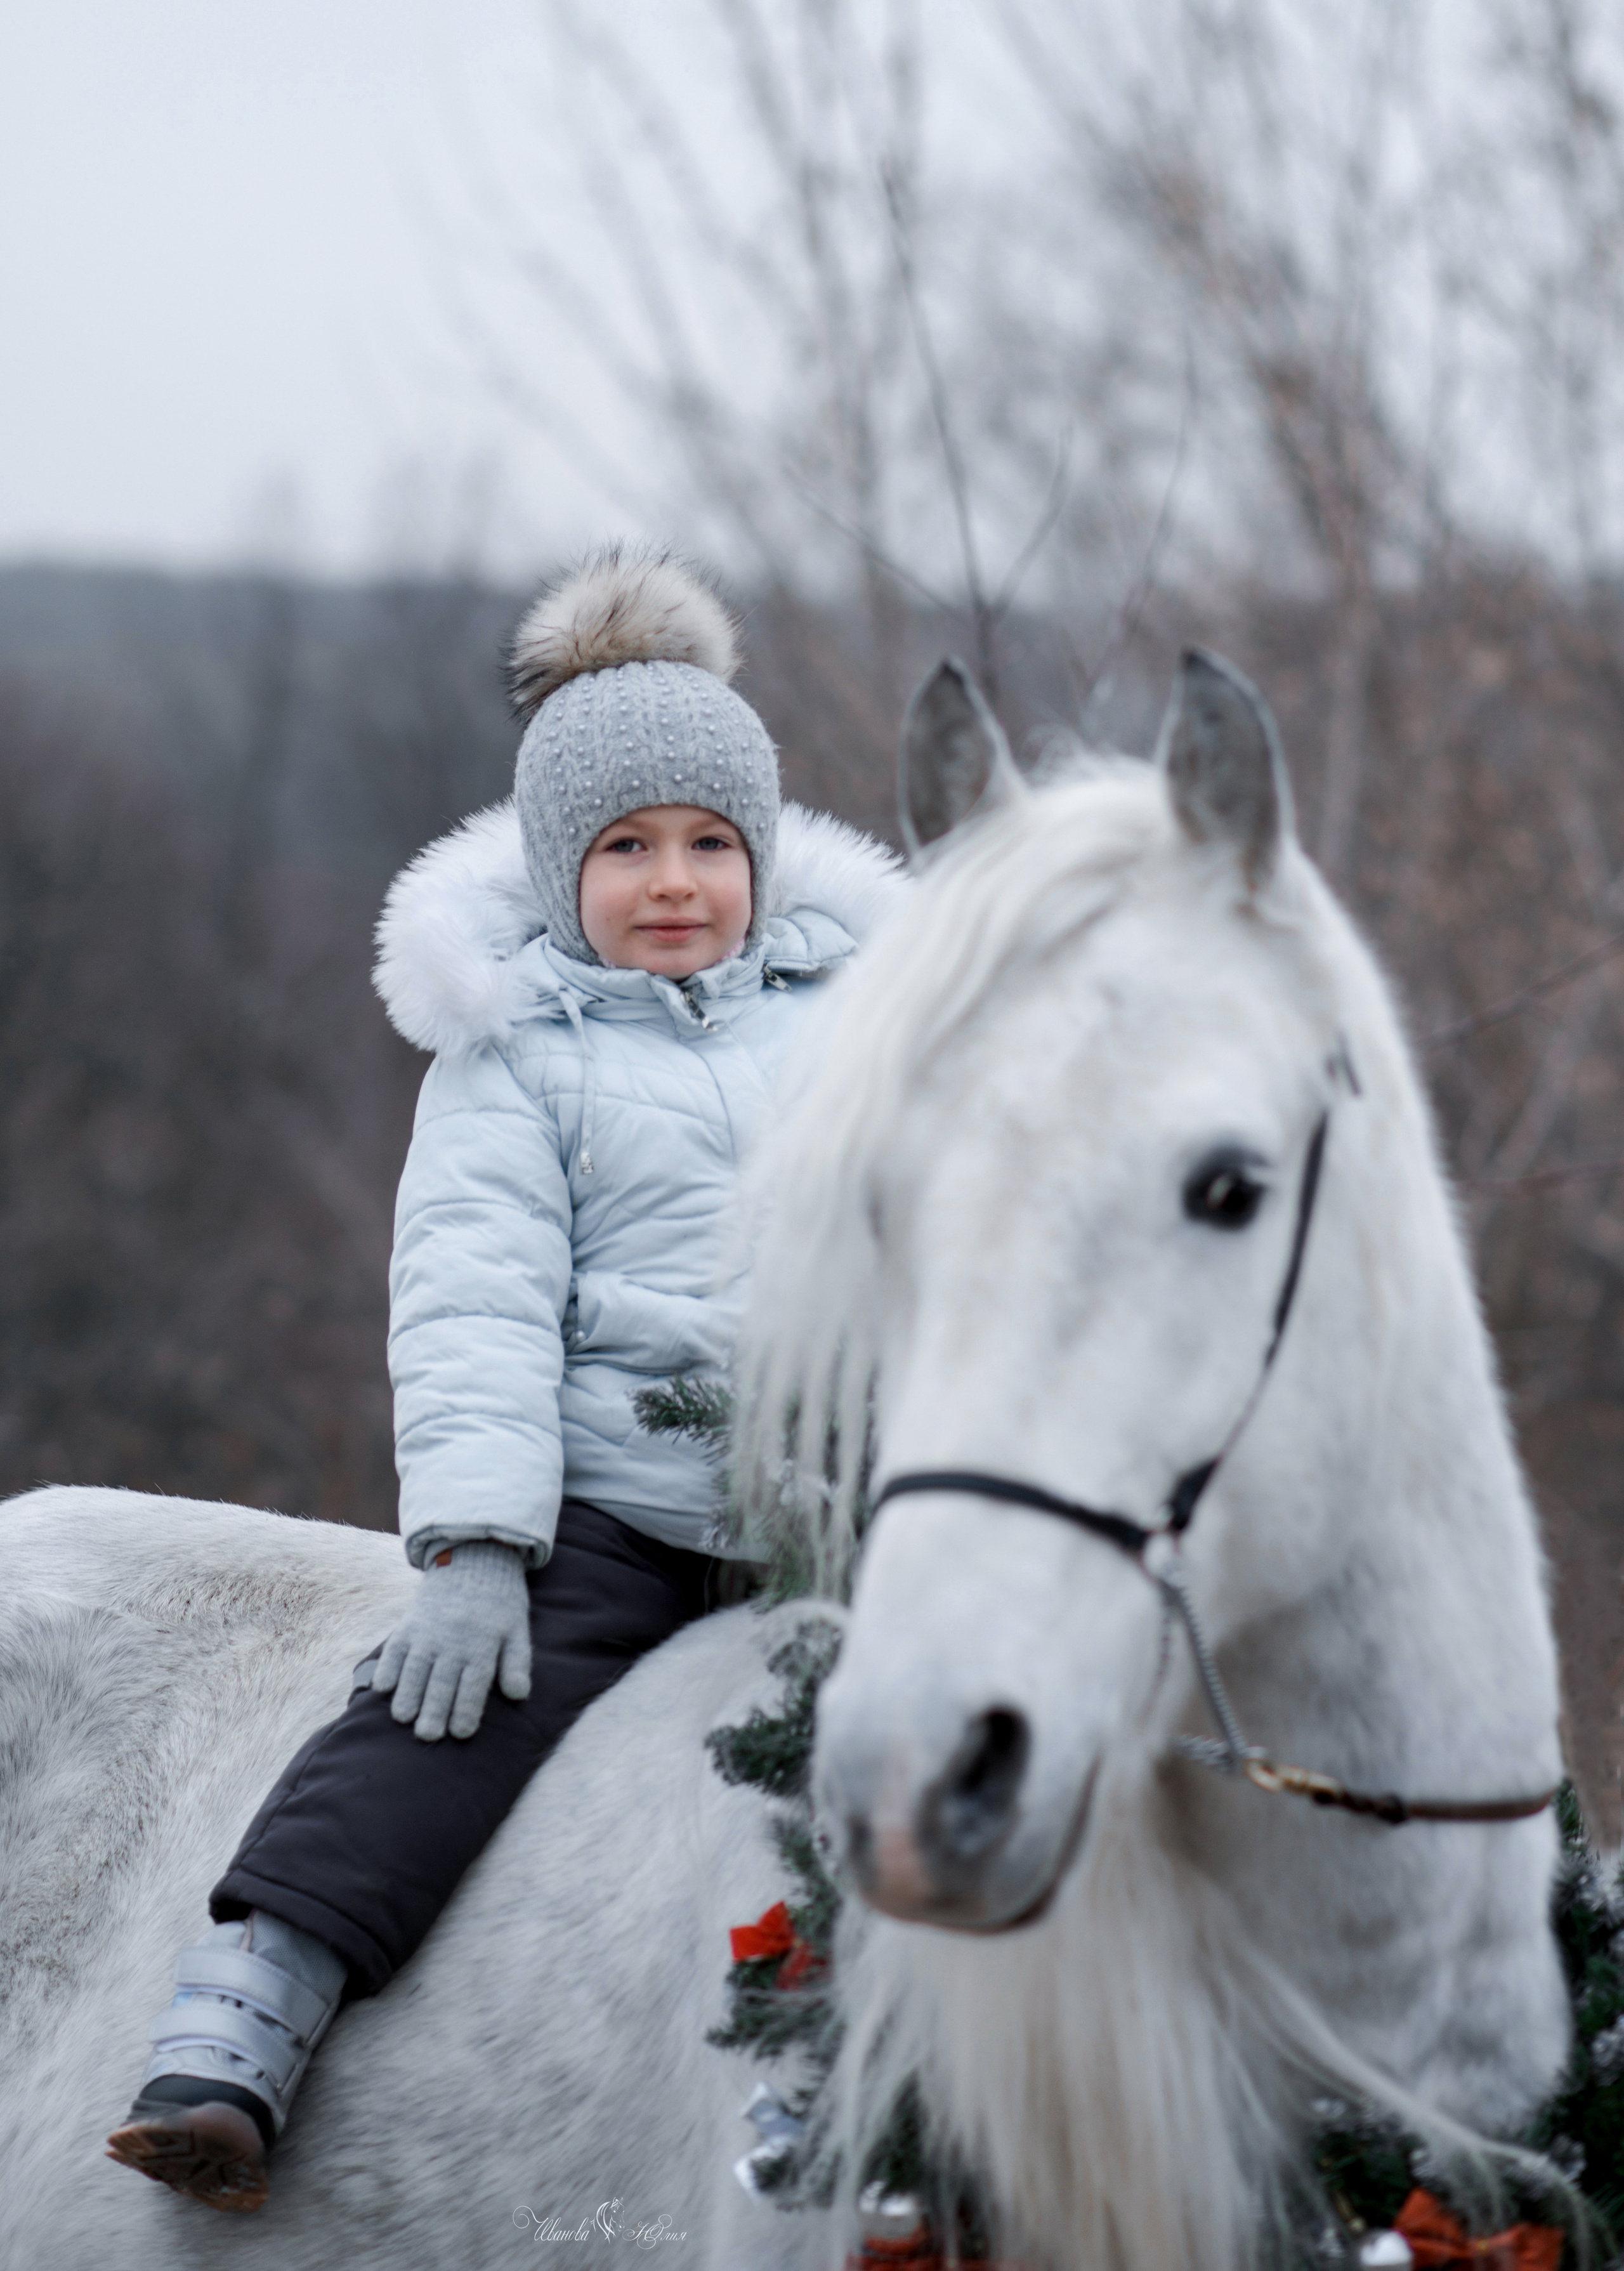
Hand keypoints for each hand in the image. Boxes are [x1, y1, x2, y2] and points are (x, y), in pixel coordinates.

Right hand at [365, 1540, 531, 1740]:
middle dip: (434, 1711)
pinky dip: (387, 1668)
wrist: (475, 1560)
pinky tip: (382, 1688)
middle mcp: (454, 1640)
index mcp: (483, 1644)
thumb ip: (517, 1663)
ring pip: (415, 1669)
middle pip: (442, 1682)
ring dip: (407, 1695)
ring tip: (403, 1718)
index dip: (467, 1709)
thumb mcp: (517, 1630)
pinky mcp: (409, 1624)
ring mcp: (428, 1632)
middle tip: (428, 1736)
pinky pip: (394, 1649)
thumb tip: (519, 1695)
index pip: (475, 1683)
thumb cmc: (500, 1604)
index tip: (461, 1733)